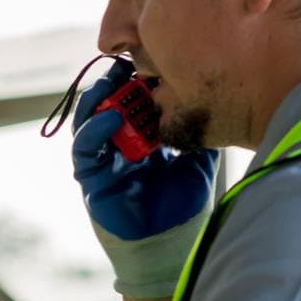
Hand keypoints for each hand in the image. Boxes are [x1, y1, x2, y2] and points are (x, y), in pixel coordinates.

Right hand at [71, 59, 216, 298]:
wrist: (170, 244)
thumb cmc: (182, 204)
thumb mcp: (198, 158)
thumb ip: (198, 132)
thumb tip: (215, 101)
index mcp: (141, 137)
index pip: (130, 99)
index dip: (135, 78)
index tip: (147, 56)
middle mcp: (118, 145)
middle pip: (107, 102)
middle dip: (115, 81)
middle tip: (128, 60)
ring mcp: (103, 161)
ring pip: (88, 120)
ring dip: (99, 99)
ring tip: (114, 81)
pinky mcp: (92, 179)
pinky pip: (85, 150)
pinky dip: (94, 130)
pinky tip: (111, 116)